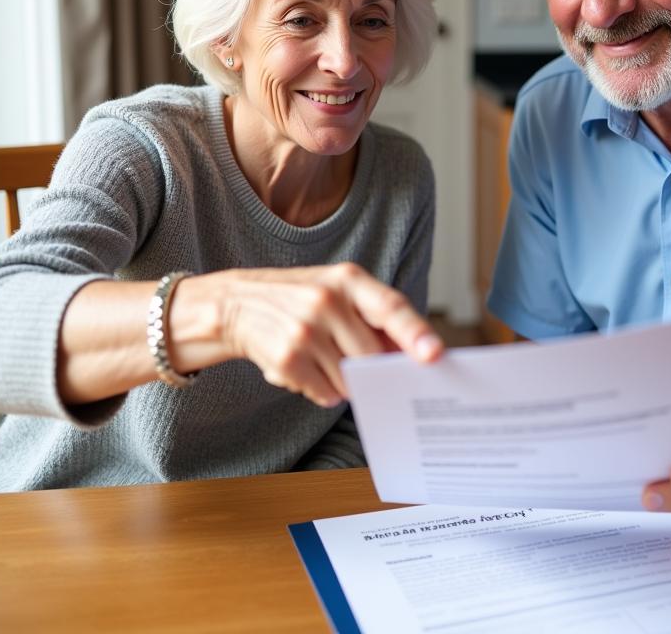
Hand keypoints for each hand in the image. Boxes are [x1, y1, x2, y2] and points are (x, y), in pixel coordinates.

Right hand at [196, 263, 442, 408]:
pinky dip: (321, 389)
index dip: (416, 332)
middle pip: (371, 354)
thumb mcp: (336, 290)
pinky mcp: (286, 358)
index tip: (435, 354)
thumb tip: (413, 354)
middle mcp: (326, 300)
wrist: (235, 303)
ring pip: (349, 379)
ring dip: (342, 380)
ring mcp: (304, 330)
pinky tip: (304, 368)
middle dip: (371, 367)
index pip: (390, 307)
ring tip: (320, 356)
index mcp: (347, 278)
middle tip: (356, 361)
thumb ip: (374, 317)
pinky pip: (324, 392)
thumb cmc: (299, 298)